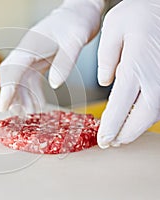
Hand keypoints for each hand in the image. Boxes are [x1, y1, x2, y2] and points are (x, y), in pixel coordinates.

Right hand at [0, 0, 104, 113]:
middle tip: (15, 114)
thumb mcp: (75, 40)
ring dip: (23, 97)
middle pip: (12, 76)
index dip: (7, 89)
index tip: (3, 106)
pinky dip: (33, 93)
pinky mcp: (39, 60)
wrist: (80, 11)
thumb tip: (55, 85)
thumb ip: (65, 62)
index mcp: (31, 45)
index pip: (13, 69)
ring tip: (29, 114)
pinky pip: (32, 80)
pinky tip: (38, 105)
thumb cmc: (77, 21)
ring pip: (21, 80)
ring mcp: (32, 56)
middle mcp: (27, 52)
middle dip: (11, 95)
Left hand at [97, 0, 159, 147]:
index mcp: (136, 65)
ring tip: (119, 136)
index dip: (112, 126)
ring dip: (136, 129)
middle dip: (125, 134)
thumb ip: (106, 57)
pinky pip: (159, 104)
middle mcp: (155, 76)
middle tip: (110, 143)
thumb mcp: (113, 28)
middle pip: (142, 117)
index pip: (122, 105)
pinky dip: (146, 117)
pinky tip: (133, 119)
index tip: (103, 139)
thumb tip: (105, 81)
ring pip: (154, 114)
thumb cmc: (139, 13)